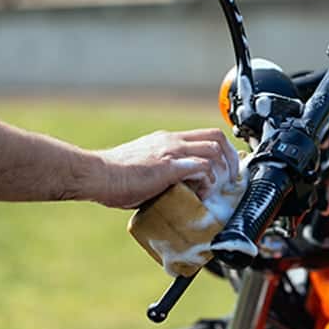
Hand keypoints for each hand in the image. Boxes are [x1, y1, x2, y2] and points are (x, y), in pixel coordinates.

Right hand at [89, 129, 239, 208]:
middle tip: (231, 178)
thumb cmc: (113, 176)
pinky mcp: (168, 166)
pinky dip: (208, 181)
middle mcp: (172, 141)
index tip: (227, 168)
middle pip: (216, 137)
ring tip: (217, 188)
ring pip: (213, 149)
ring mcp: (171, 151)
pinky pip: (201, 167)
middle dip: (231, 157)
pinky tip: (203, 194)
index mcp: (166, 140)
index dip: (222, 150)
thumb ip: (164, 175)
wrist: (96, 174)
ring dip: (222, 170)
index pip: (205, 135)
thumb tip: (176, 191)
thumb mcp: (146, 169)